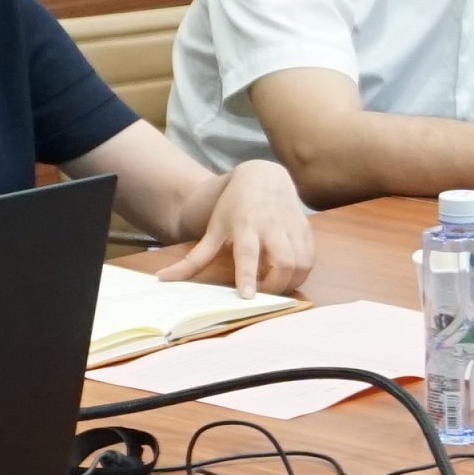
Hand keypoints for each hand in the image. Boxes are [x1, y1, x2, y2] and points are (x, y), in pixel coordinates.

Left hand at [146, 159, 315, 294]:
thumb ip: (193, 260)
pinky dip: (302, 272)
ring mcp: (291, 226)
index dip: (248, 276)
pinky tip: (289, 276)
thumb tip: (162, 279)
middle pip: (282, 262)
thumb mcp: (212, 231)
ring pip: (301, 262)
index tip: (247, 297)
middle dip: (276, 286)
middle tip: (263, 295)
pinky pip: (311, 257)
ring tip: (276, 287)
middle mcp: (271, 225)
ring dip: (291, 282)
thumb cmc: (234, 207)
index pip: (247, 254)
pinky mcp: (306, 229)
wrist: (263, 177)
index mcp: (244, 226)